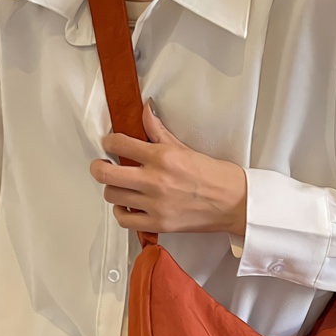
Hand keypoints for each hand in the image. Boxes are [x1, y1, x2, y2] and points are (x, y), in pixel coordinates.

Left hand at [90, 99, 246, 234]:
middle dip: (99, 166)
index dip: (109, 142)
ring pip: (112, 195)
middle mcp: (156, 180)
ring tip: (121, 186)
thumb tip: (146, 112)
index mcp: (163, 157)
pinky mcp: (159, 223)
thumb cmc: (218, 178)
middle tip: (102, 165)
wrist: (236, 203)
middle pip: (105, 172)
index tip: (110, 144)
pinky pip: (124, 220)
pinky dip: (122, 212)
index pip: (119, 143)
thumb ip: (160, 132)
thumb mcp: (187, 149)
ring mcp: (155, 204)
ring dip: (113, 189)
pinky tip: (129, 206)